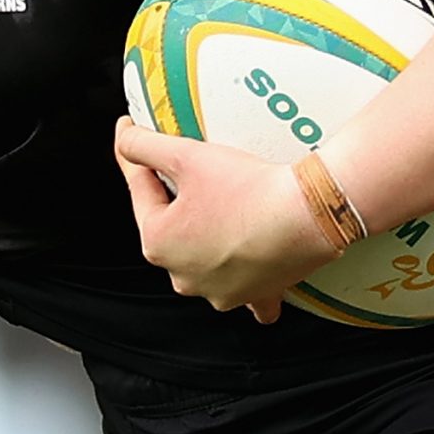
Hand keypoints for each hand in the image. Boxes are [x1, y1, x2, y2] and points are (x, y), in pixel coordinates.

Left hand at [113, 120, 335, 325]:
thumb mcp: (186, 155)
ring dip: (206, 237)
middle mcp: (183, 277)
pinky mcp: (256, 295)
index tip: (136, 138)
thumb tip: (124, 138)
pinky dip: (245, 277)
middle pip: (172, 227)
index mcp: (158, 244)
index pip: (140, 192)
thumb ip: (143, 146)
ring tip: (222, 207)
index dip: (139, 159)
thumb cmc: (249, 189)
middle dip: (177, 201)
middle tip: (192, 172)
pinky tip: (246, 266)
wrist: (309, 214)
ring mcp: (219, 292)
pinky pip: (246, 290)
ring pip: (203, 258)